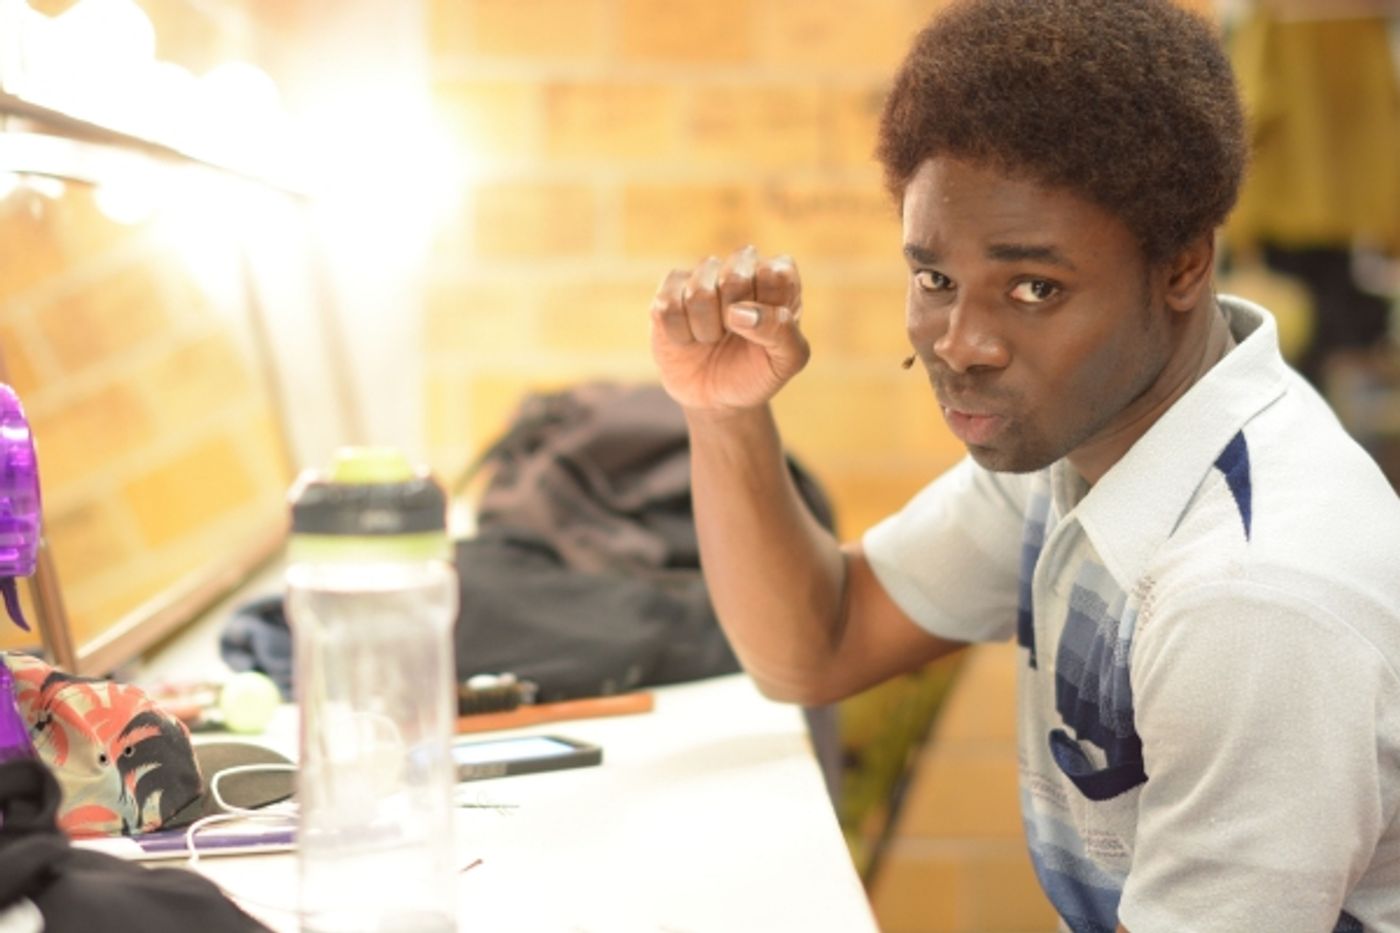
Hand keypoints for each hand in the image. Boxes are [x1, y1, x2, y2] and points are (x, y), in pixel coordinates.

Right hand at [649, 246, 810, 414]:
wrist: (717, 397)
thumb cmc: (757, 371)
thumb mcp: (787, 361)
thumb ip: (782, 331)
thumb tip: (738, 311)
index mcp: (777, 275)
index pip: (776, 272)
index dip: (767, 308)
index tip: (765, 331)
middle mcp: (740, 266)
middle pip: (734, 276)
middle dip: (733, 320)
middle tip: (735, 334)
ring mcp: (701, 277)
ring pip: (698, 292)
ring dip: (706, 329)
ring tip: (712, 338)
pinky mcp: (668, 292)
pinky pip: (667, 306)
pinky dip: (680, 335)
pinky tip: (689, 339)